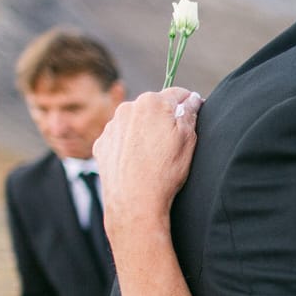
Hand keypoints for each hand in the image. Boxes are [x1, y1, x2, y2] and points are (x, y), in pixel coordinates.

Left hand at [93, 87, 201, 245]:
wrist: (134, 202)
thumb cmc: (165, 171)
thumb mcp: (188, 139)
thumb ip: (189, 113)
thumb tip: (192, 98)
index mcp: (152, 102)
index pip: (177, 93)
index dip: (189, 103)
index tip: (193, 113)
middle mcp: (128, 108)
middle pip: (153, 106)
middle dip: (164, 118)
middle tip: (173, 142)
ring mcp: (111, 126)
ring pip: (135, 122)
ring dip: (145, 131)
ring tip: (154, 156)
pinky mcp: (102, 144)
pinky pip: (120, 138)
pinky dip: (129, 145)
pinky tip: (138, 162)